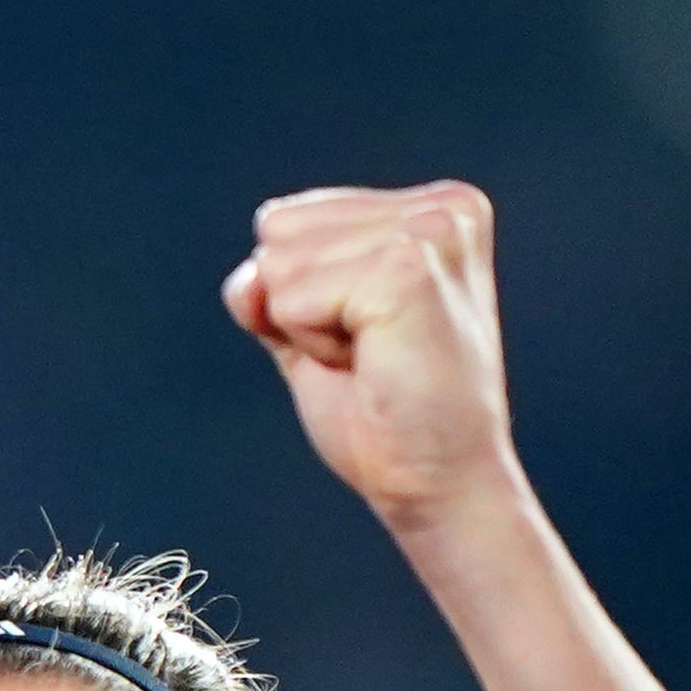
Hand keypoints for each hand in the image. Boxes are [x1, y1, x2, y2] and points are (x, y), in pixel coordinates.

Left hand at [221, 182, 520, 533]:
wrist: (436, 484)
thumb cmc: (383, 417)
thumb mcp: (312, 334)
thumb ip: (271, 289)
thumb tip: (247, 277)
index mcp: (433, 207)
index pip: (287, 218)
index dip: (301, 296)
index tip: (367, 338)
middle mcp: (443, 206)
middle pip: (279, 230)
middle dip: (301, 308)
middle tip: (369, 355)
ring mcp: (430, 232)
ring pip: (280, 265)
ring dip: (308, 331)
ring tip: (374, 360)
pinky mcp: (408, 270)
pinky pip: (292, 301)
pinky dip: (313, 348)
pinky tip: (373, 366)